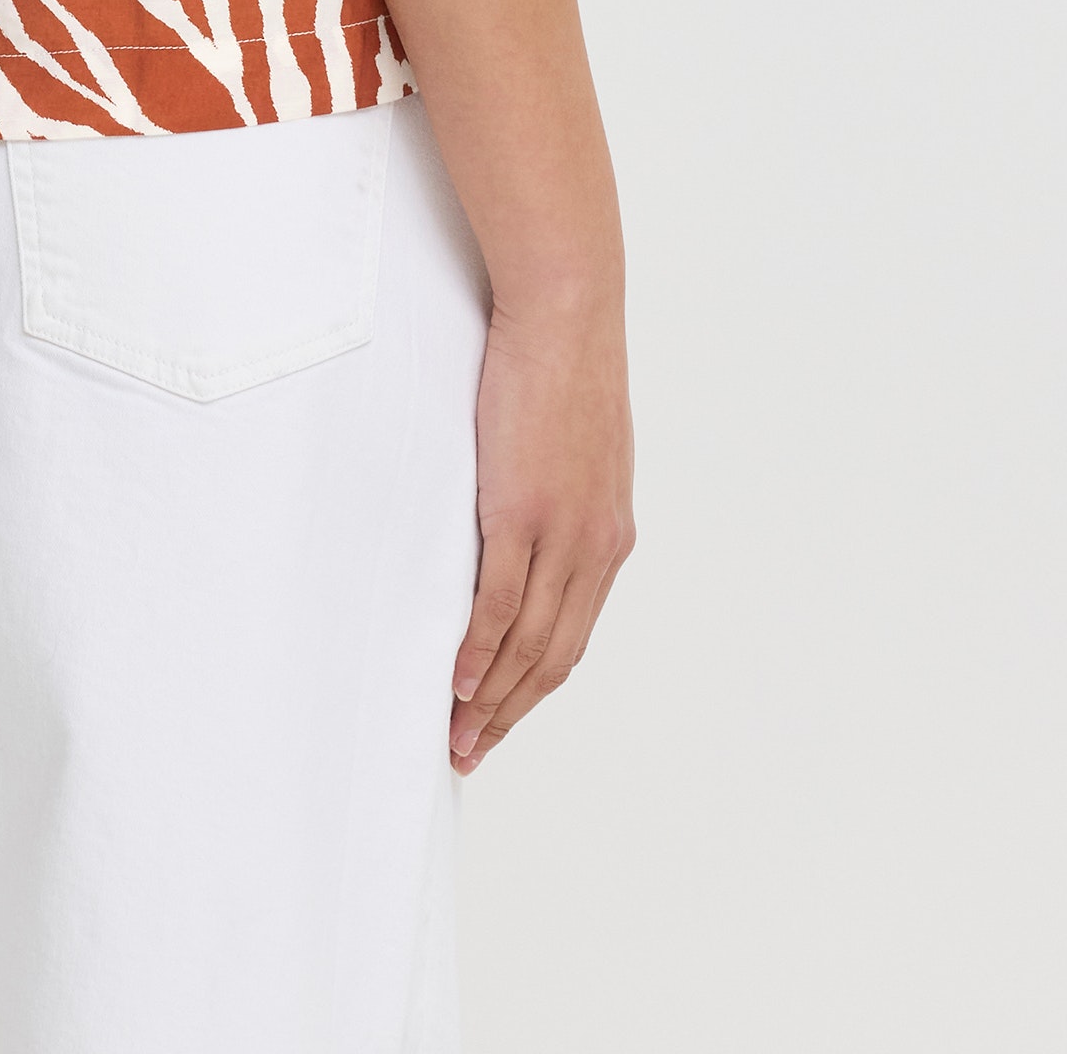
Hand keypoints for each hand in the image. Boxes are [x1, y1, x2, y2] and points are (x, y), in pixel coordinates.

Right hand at [450, 288, 634, 769]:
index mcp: (609, 539)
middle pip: (553, 658)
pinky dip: (478, 650)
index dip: (535, 687)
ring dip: (491, 698)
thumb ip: (561, 498)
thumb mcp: (578, 451)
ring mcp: (562, 534)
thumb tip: (530, 522)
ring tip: (457, 734)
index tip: (500, 717)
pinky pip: (501, 601)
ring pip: (527, 643)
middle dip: (510, 713)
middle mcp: (595, 549)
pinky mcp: (523, 511)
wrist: (567, 315)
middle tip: (472, 750)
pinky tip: (457, 680)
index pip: (573, 638)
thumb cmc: (563, 368)